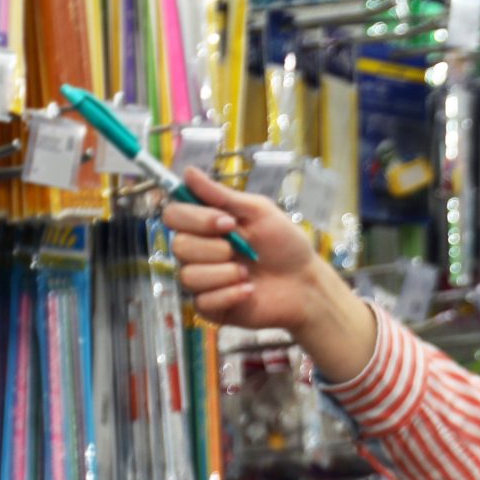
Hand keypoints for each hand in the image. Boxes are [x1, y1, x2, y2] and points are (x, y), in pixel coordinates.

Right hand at [164, 168, 376, 379]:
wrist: (305, 284)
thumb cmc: (285, 246)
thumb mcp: (258, 212)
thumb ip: (221, 195)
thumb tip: (188, 172)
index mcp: (205, 226)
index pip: (173, 216)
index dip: (195, 219)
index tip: (228, 222)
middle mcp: (198, 252)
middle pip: (178, 246)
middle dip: (214, 248)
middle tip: (242, 250)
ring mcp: (203, 281)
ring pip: (188, 276)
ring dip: (224, 273)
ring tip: (249, 274)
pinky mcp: (211, 307)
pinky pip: (202, 301)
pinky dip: (229, 294)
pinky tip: (249, 291)